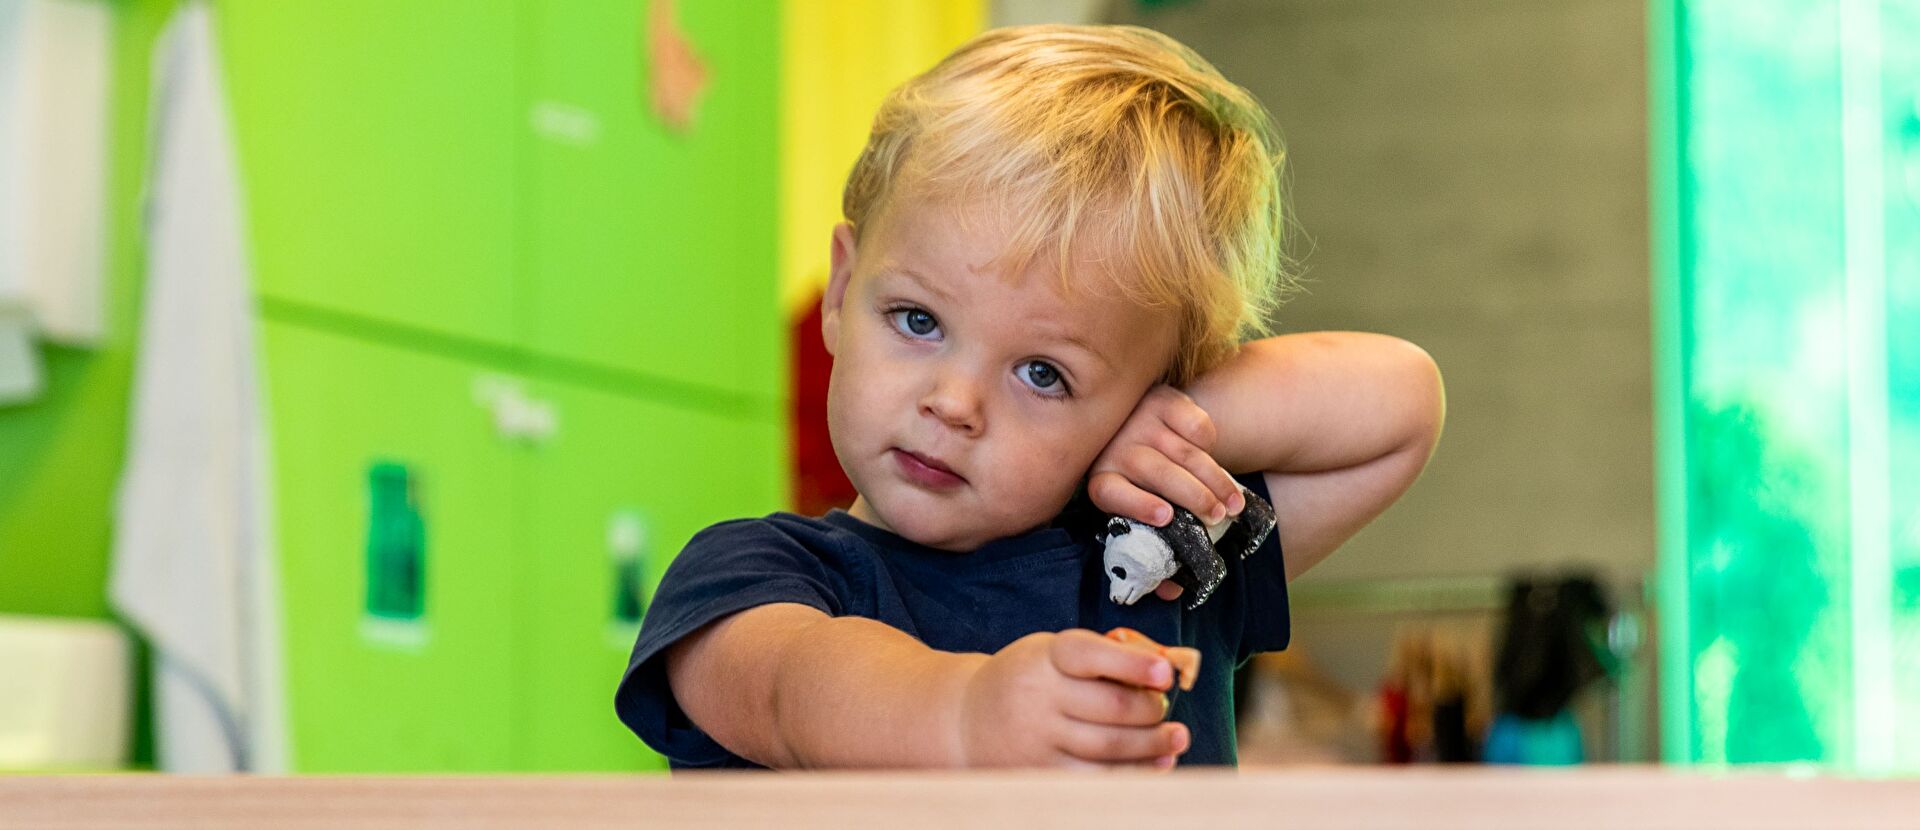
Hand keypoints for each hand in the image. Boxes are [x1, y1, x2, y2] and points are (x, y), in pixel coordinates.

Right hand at [955, 630, 1190, 768]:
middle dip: (1151, 709)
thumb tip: (1161, 669)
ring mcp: (1039, 739)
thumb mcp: (1049, 652)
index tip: (1164, 673)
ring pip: (1109, 747)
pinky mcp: (1042, 771)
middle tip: (1164, 707)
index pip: (1088, 654)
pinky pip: (1098, 777)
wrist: (966, 720)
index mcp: (1043, 657)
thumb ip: (1099, 656)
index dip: (1131, 664)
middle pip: (1111, 707)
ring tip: (1176, 737)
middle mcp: (1038, 697)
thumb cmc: (1025, 680)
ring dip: (1153, 744)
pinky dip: (1135, 772)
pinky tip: (1156, 763)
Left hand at [1088, 385, 1245, 600]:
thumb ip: (1155, 550)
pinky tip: (1211, 456)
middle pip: (1156, 472)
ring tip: (1232, 504)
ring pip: (1183, 452)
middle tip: (1217, 518)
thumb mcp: (1143, 515)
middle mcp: (1114, 446)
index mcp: (1102, 480)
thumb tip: (1173, 593)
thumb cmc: (1146, 488)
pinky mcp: (1162, 399)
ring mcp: (1138, 420)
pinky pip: (1195, 423)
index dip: (1136, 505)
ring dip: (1213, 479)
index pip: (1110, 492)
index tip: (1165, 518)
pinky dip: (1208, 440)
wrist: (1145, 430)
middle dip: (1193, 497)